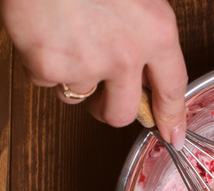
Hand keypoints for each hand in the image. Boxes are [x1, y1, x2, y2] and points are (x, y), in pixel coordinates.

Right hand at [0, 0, 187, 146]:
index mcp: (157, 32)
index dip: (171, 118)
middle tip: (102, 98)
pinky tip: (44, 32)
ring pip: (79, 97)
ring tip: (66, 39)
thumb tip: (141, 70)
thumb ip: (145, 32)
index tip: (171, 135)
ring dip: (72, 78)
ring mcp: (86, 64)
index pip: (172, 89)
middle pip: (122, 113)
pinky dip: (41, 64)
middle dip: (110, 110)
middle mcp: (126, 55)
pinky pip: (45, 82)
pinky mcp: (48, 67)